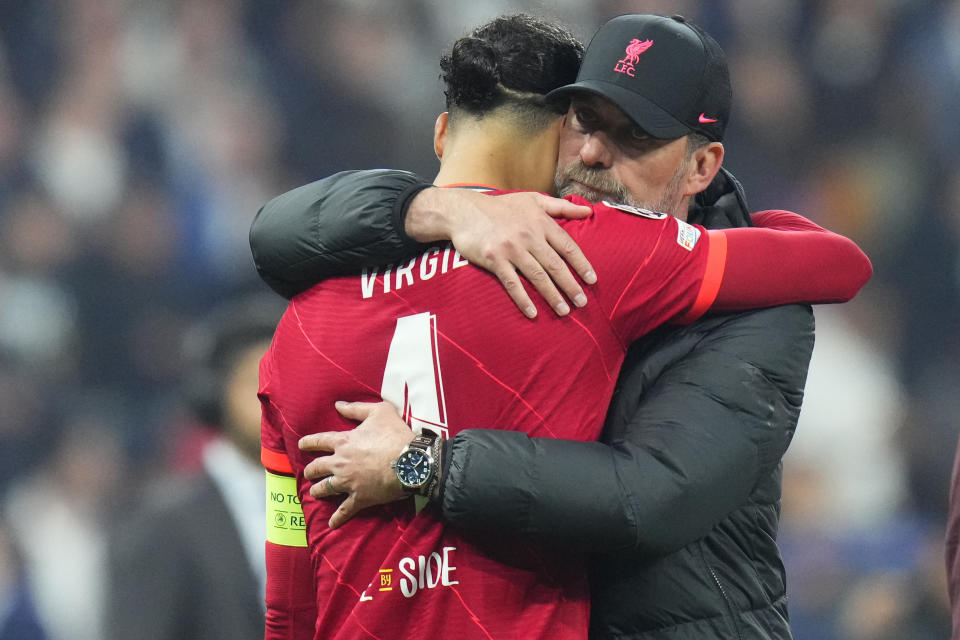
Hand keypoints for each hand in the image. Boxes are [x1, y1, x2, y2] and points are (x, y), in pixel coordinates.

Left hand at [299, 401, 414, 527]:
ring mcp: (348, 482)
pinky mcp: (359, 498)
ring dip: (318, 491)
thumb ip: (356, 408)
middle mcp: (341, 463)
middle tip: (309, 472)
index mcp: (344, 441)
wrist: (411, 461)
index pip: (319, 441)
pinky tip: (331, 524)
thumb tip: (338, 405)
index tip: (301, 444)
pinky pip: (345, 510)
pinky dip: (337, 518)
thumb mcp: (379, 412)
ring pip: (325, 488)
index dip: (308, 442)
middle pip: (317, 467)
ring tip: (314, 493)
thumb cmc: (395, 435)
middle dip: (311, 470)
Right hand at [406, 189, 595, 317]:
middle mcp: (528, 236)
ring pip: (537, 276)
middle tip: (582, 303)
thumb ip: (561, 207)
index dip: (581, 264)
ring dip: (552, 296)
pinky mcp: (494, 260)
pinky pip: (512, 284)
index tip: (592, 280)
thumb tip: (589, 212)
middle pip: (555, 265)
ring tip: (564, 311)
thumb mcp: (532, 200)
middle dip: (571, 286)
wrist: (464, 211)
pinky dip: (524, 300)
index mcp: (540, 222)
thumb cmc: (501, 207)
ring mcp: (511, 249)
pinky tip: (533, 313)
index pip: (567, 246)